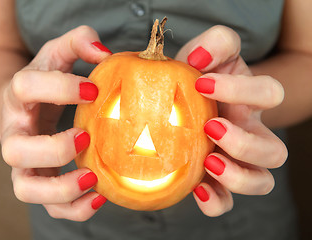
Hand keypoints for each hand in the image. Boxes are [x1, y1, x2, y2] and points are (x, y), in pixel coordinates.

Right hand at [0, 26, 111, 220]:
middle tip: (86, 137)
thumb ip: (78, 42)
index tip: (93, 90)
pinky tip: (98, 197)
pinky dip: (72, 209)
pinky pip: (49, 206)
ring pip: (27, 188)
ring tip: (93, 178)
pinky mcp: (39, 179)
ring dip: (60, 190)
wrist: (22, 105)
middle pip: (17, 150)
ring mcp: (25, 161)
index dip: (59, 88)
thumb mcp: (57, 54)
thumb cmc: (44, 80)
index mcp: (20, 96)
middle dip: (54, 148)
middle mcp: (16, 132)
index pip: (27, 88)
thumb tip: (104, 53)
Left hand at [176, 26, 286, 216]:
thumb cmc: (200, 77)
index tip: (202, 82)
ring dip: (238, 177)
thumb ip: (214, 43)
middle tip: (210, 127)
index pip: (270, 94)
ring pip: (262, 181)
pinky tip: (197, 188)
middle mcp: (253, 133)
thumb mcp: (207, 53)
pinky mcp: (217, 179)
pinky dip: (216, 201)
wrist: (189, 98)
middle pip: (275, 151)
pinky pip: (227, 202)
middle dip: (244, 142)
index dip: (242, 90)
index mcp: (253, 101)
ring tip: (208, 162)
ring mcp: (237, 160)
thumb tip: (201, 57)